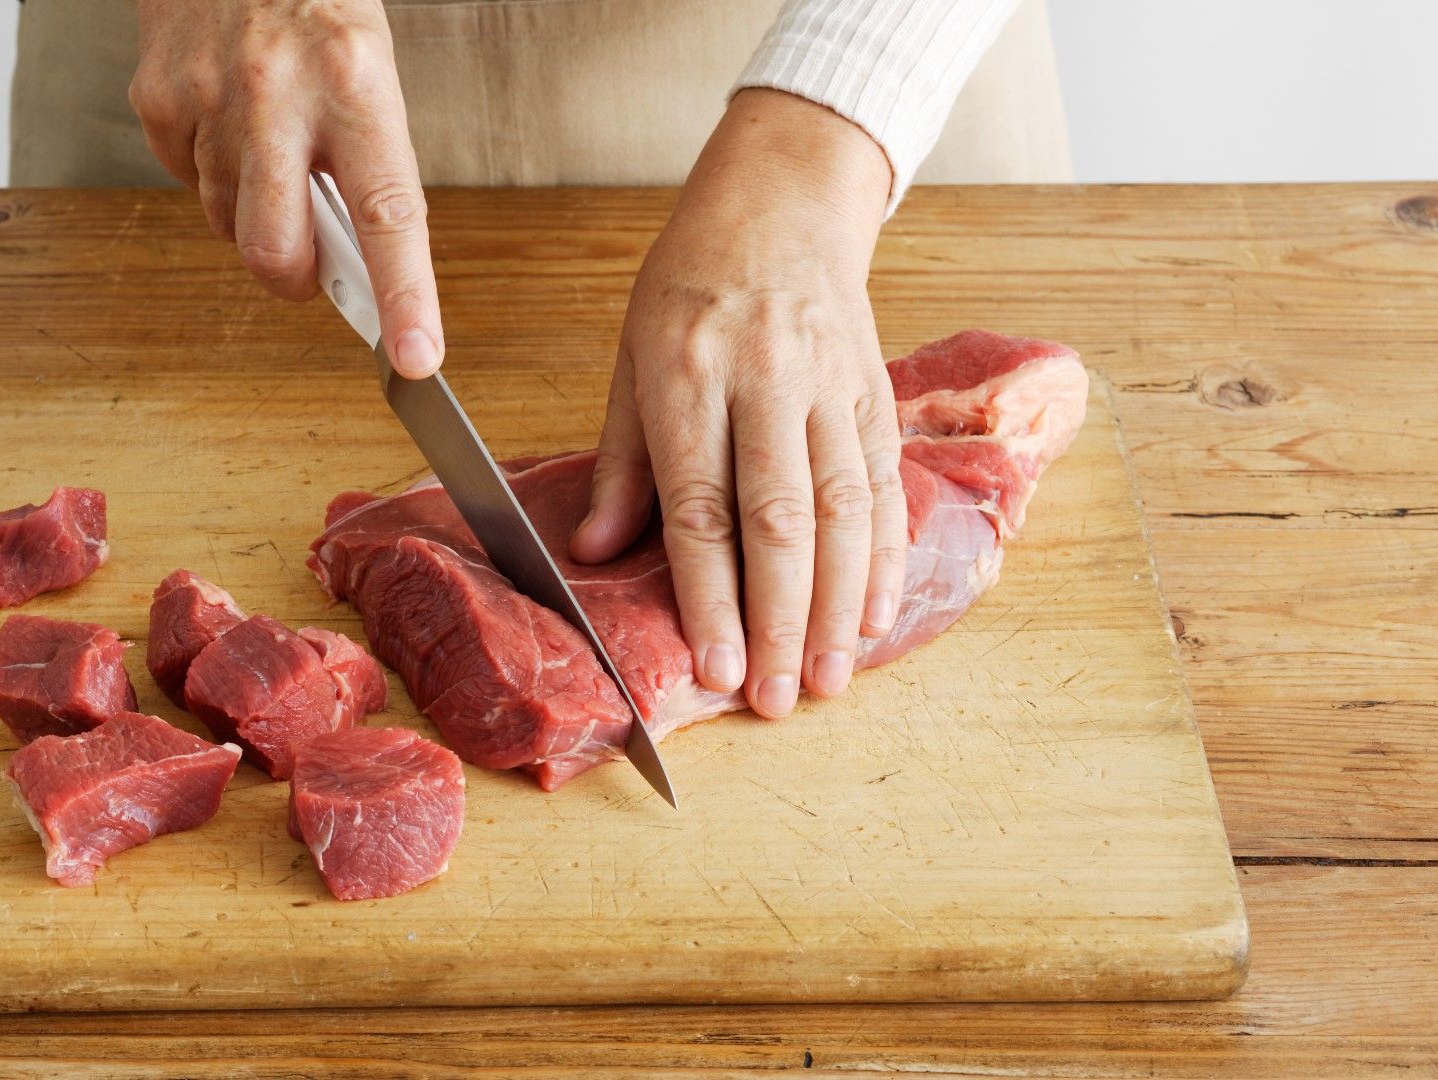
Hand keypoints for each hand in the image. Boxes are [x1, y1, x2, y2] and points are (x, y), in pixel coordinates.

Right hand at [129, 0, 442, 376]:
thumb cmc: (315, 6)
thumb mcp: (368, 72)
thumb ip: (363, 165)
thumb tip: (356, 261)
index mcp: (356, 85)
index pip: (390, 215)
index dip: (404, 297)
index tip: (416, 357)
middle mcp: (279, 96)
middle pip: (276, 251)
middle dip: (293, 280)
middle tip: (312, 264)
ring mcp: (209, 101)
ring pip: (226, 223)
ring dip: (251, 212)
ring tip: (270, 145)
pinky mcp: (158, 102)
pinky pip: (185, 180)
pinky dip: (210, 170)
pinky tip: (227, 119)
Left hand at [569, 89, 904, 716]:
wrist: (785, 196)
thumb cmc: (691, 280)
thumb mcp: (631, 353)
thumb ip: (622, 460)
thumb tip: (591, 552)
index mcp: (686, 373)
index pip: (701, 506)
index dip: (709, 596)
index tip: (713, 668)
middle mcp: (764, 380)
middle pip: (779, 521)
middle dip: (778, 621)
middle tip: (777, 700)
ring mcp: (828, 384)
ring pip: (842, 511)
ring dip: (837, 606)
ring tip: (829, 678)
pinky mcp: (873, 389)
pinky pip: (883, 483)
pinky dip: (883, 555)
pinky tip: (875, 614)